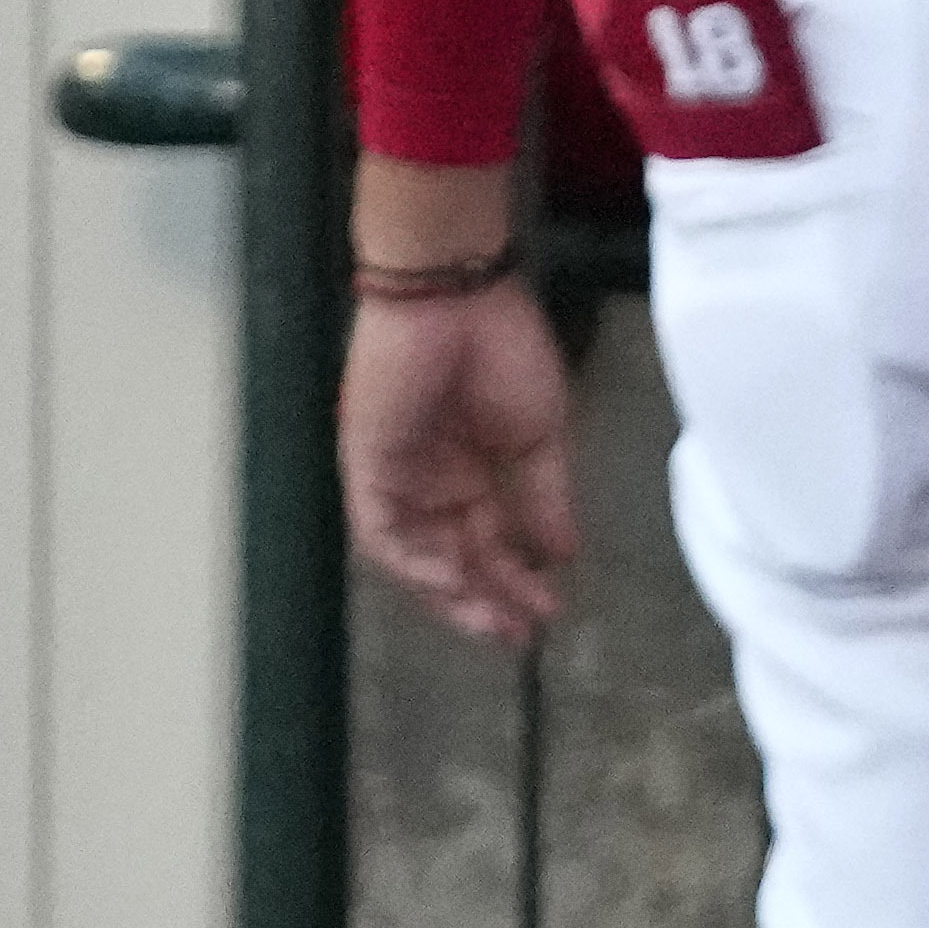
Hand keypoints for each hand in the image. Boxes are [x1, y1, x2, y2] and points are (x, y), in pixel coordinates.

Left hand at [339, 184, 576, 647]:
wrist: (457, 292)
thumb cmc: (500, 345)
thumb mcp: (538, 438)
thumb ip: (544, 500)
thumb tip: (560, 555)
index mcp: (469, 468)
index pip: (488, 541)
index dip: (516, 582)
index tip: (550, 612)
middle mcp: (429, 477)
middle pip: (450, 556)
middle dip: (483, 600)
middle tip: (517, 635)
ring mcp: (395, 471)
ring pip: (413, 553)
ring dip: (449, 592)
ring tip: (491, 620)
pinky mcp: (368, 458)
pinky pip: (381, 528)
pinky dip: (413, 560)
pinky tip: (452, 581)